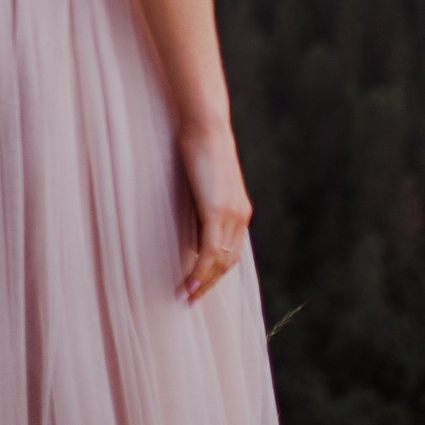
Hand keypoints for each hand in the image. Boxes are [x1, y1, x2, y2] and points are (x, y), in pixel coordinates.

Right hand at [177, 123, 252, 302]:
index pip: (231, 252)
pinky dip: (199, 271)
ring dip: (202, 283)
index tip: (199, 286)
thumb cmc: (200, 146)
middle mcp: (240, 216)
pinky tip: (187, 283)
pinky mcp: (216, 211)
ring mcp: (231, 215)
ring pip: (219, 261)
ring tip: (184, 297)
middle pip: (228, 263)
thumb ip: (203, 206)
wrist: (206, 125)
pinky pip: (209, 251)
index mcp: (239, 211)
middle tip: (190, 299)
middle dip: (209, 284)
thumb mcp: (204, 182)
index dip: (215, 272)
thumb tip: (195, 233)